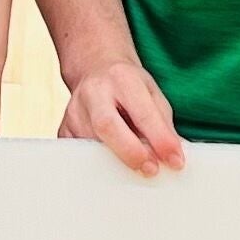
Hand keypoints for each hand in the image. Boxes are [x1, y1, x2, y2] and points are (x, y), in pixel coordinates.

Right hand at [61, 59, 184, 176]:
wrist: (95, 69)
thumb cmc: (128, 85)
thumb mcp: (152, 94)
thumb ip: (163, 125)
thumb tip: (173, 159)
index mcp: (122, 78)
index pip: (142, 113)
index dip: (160, 140)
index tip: (175, 161)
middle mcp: (93, 92)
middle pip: (107, 126)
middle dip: (131, 152)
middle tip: (151, 170)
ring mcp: (74, 112)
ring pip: (93, 146)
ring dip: (117, 162)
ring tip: (134, 164)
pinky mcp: (64, 130)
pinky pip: (81, 156)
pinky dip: (99, 164)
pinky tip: (112, 162)